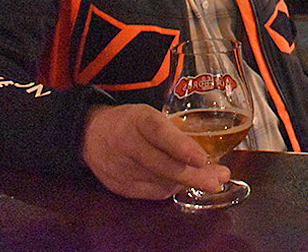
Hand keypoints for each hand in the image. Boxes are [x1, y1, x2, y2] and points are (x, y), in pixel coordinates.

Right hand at [81, 104, 229, 199]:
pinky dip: (172, 188)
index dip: (181, 147)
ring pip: (161, 181)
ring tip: (210, 179)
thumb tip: (212, 147)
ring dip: (188, 182)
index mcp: (138, 119)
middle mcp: (128, 144)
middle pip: (162, 165)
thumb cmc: (130, 122)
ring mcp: (122, 169)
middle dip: (194, 175)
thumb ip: (174, 129)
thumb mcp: (150, 114)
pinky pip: (153, 192)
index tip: (202, 158)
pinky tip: (183, 182)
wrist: (89, 136)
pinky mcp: (120, 187)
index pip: (159, 133)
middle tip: (218, 178)